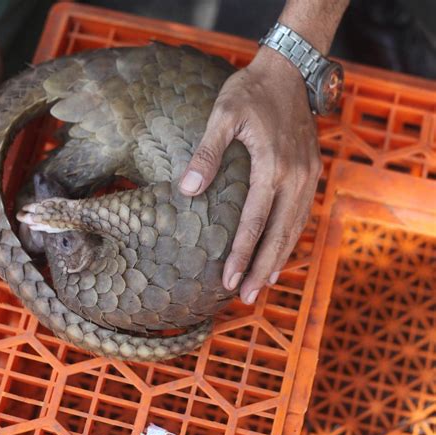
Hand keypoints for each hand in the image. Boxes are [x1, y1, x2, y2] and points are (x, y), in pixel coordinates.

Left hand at [179, 46, 321, 303]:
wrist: (289, 72)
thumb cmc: (251, 92)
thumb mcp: (223, 114)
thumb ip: (207, 154)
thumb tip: (187, 191)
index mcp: (273, 166)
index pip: (254, 222)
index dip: (240, 254)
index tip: (228, 281)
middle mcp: (296, 178)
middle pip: (278, 234)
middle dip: (261, 268)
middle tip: (247, 298)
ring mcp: (308, 177)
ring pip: (294, 229)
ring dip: (278, 259)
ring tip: (263, 285)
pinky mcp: (311, 173)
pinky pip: (301, 215)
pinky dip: (290, 239)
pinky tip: (280, 254)